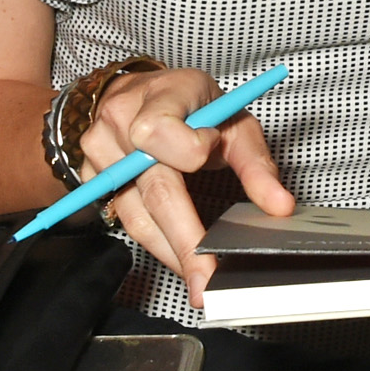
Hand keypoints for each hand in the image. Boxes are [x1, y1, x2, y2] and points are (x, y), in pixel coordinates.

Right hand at [79, 67, 296, 307]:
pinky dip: (154, 240)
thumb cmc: (192, 105)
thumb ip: (256, 163)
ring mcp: (100, 151)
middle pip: (153, 189)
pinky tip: (176, 255)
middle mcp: (122, 121)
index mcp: (161, 95)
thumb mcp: (232, 119)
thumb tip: (279, 206)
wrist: (141, 92)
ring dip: (170, 250)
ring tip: (198, 274)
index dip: (189, 148)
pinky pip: (123, 219)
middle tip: (206, 279)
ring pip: (136, 215)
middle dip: (184, 241)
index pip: (160, 131)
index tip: (208, 153)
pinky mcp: (90, 176)